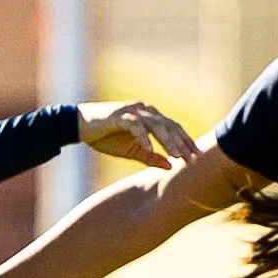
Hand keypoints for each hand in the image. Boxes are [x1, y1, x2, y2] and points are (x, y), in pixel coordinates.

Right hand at [77, 100, 197, 170]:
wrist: (80, 127)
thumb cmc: (106, 137)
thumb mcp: (132, 151)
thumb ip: (150, 157)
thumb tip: (170, 167)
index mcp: (149, 117)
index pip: (173, 128)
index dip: (186, 141)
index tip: (197, 157)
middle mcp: (144, 110)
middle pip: (169, 125)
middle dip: (182, 142)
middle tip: (192, 158)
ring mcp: (132, 110)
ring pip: (156, 124)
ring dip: (167, 140)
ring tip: (176, 156)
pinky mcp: (119, 115)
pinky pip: (135, 126)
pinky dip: (143, 137)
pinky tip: (149, 149)